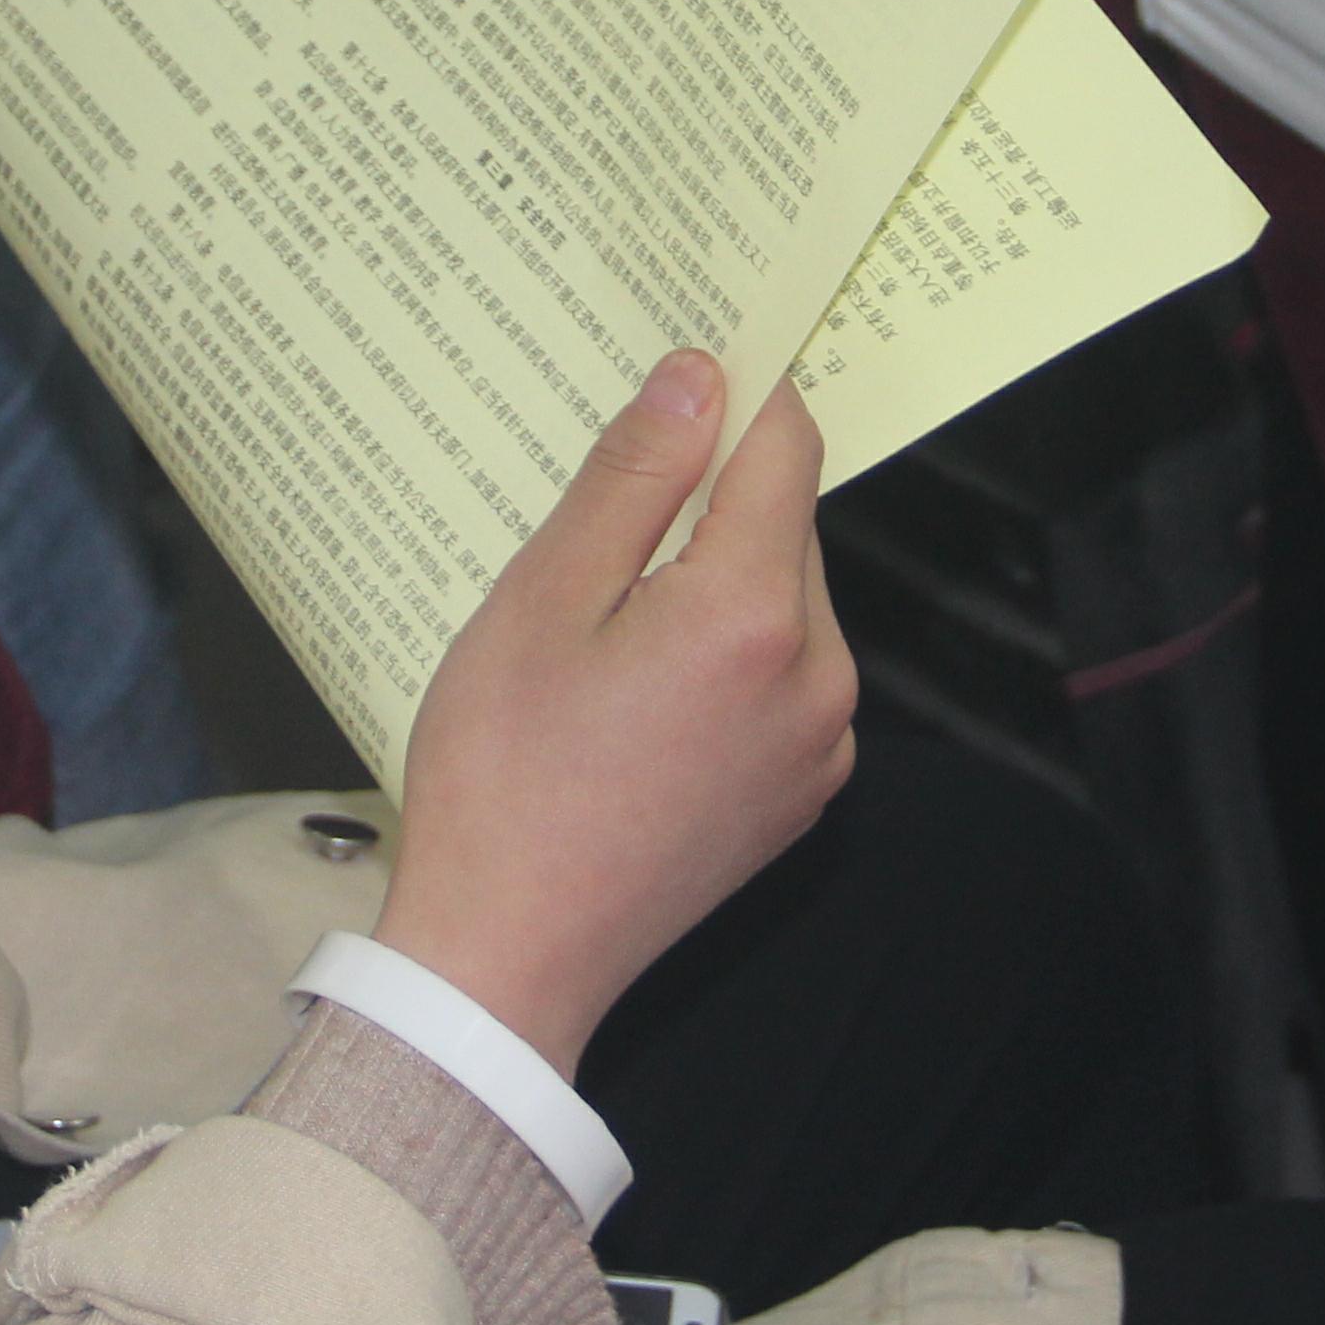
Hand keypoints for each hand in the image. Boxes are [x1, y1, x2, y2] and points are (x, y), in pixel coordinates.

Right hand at [373, 355, 857, 1073]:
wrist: (509, 956)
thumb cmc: (505, 779)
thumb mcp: (543, 600)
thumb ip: (632, 480)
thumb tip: (697, 380)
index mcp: (753, 614)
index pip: (783, 447)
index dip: (736, 394)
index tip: (685, 368)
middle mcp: (817, 676)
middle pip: (785, 522)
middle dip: (708, 496)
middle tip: (604, 517)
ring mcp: (820, 743)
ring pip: (785, 598)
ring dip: (714, 576)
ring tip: (606, 617)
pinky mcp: (803, 791)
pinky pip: (782, 675)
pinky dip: (725, 651)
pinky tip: (637, 686)